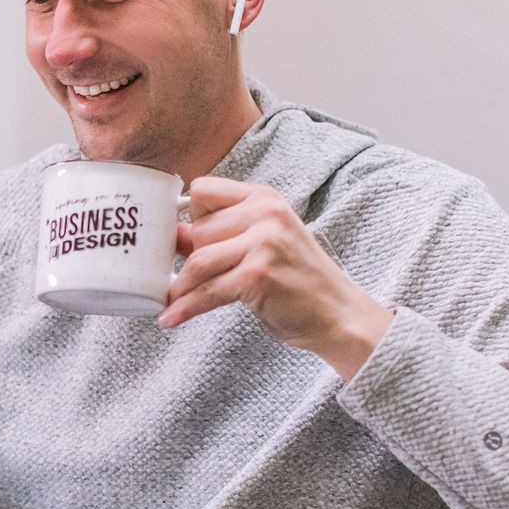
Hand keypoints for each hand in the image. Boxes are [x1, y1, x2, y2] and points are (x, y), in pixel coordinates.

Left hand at [157, 176, 393, 379]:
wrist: (338, 313)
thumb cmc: (297, 281)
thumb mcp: (262, 244)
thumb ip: (222, 236)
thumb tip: (174, 235)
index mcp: (264, 198)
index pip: (203, 190)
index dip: (192, 217)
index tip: (189, 241)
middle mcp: (265, 213)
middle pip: (197, 230)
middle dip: (191, 259)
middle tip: (194, 280)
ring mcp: (264, 242)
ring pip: (198, 261)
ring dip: (182, 287)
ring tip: (172, 302)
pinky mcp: (258, 274)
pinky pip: (207, 291)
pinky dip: (185, 307)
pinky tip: (171, 318)